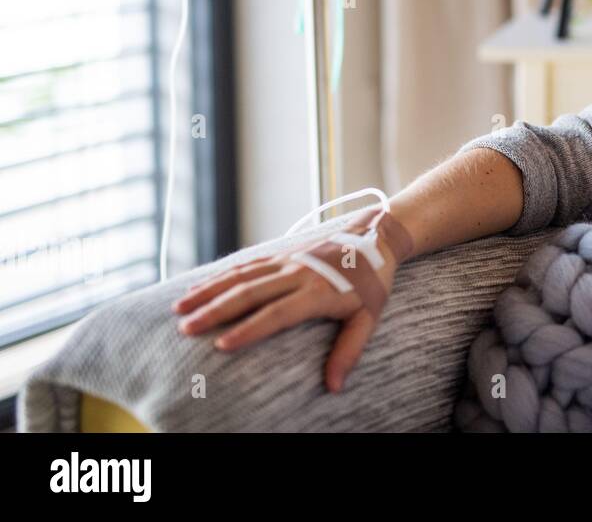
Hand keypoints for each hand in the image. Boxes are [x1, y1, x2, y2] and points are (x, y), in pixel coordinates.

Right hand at [172, 206, 411, 391]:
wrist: (377, 237)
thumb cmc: (373, 282)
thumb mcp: (369, 318)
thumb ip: (349, 351)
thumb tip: (334, 387)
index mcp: (318, 291)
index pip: (277, 313)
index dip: (249, 329)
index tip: (220, 345)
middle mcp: (298, 273)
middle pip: (249, 292)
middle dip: (215, 311)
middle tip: (186, 329)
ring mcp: (287, 260)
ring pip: (241, 275)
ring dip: (209, 291)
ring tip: (180, 309)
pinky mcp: (282, 253)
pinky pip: (246, 264)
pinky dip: (220, 276)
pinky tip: (198, 288)